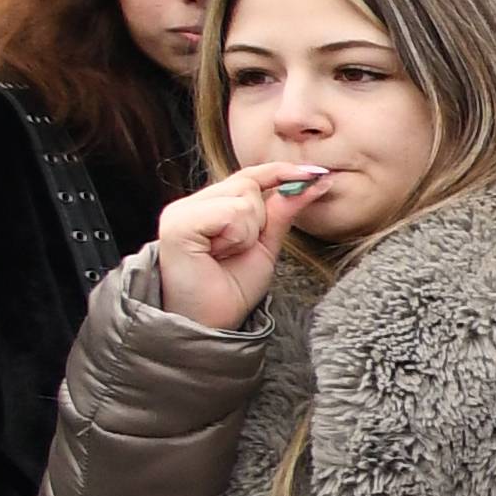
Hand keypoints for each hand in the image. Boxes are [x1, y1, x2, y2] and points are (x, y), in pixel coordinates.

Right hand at [152, 159, 330, 329]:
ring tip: (225, 254)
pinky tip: (217, 253)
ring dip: (248, 233)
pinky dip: (237, 236)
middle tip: (237, 251)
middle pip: (249, 184)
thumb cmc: (231, 289)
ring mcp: (181, 211)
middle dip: (259, 221)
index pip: (250, 175)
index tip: (317, 173)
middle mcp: (191, 203)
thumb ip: (283, 210)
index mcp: (209, 206)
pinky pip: (231, 213)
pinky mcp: (178, 223)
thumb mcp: (266, 245)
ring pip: (244, 198)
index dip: (281, 173)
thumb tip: (317, 180)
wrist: (209, 322)